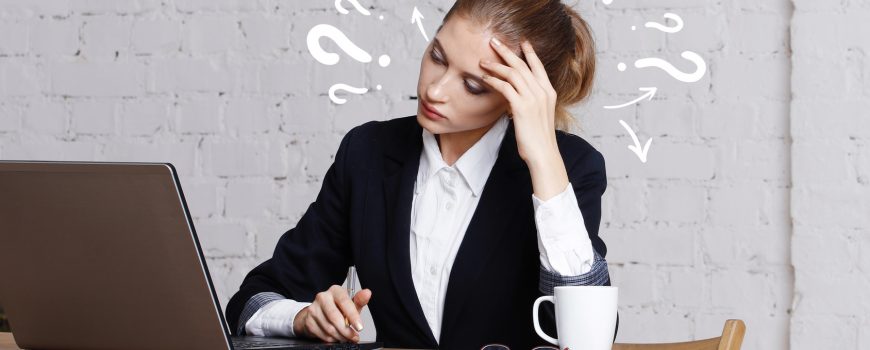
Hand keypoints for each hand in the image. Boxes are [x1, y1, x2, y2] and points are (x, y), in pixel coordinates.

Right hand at [292, 285, 371, 342]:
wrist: (318, 314)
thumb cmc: (337, 308)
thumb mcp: (350, 304)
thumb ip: (359, 300)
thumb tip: (367, 293)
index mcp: (335, 291)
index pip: (344, 302)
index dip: (353, 316)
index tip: (359, 327)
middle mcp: (322, 297)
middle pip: (335, 317)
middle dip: (346, 330)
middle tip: (353, 336)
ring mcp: (313, 309)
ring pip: (329, 328)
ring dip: (340, 336)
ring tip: (345, 337)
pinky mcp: (308, 320)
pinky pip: (322, 334)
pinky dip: (331, 339)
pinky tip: (335, 336)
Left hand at [480, 38, 558, 164]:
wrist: (543, 153)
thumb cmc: (538, 138)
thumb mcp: (539, 115)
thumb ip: (531, 102)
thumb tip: (516, 96)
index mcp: (549, 92)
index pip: (538, 66)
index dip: (529, 52)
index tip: (521, 41)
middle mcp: (543, 92)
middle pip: (522, 65)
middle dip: (507, 51)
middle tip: (494, 42)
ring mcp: (533, 98)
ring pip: (512, 73)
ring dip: (496, 66)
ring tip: (483, 62)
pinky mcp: (522, 107)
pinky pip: (505, 87)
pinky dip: (493, 81)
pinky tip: (484, 79)